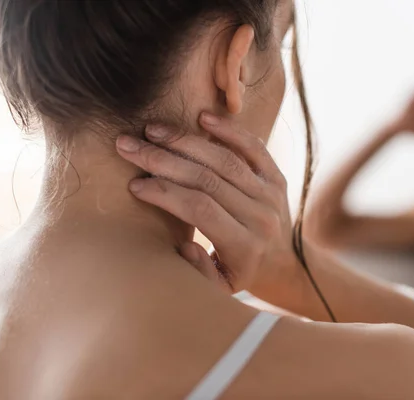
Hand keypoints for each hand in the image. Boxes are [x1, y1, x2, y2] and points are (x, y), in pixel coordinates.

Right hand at [116, 113, 298, 292]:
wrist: (284, 262)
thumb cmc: (241, 274)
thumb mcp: (220, 289)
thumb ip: (201, 273)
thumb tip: (186, 246)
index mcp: (245, 245)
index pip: (200, 210)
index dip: (165, 193)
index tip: (135, 183)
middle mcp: (261, 216)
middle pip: (208, 180)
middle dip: (163, 160)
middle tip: (129, 146)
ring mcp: (271, 194)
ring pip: (225, 160)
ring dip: (186, 141)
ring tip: (153, 130)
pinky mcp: (276, 177)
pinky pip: (254, 148)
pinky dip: (229, 130)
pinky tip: (203, 117)